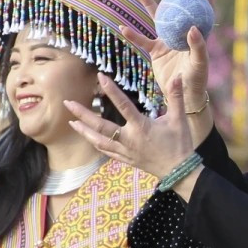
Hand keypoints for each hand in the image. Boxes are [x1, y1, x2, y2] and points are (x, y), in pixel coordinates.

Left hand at [67, 74, 196, 181]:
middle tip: (68, 103)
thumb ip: (177, 97)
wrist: (179, 171)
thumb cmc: (179, 144)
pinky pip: (106, 151)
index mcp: (141, 127)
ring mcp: (125, 151)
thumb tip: (178, 76)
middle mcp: (128, 139)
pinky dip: (95, 143)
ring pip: (98, 140)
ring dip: (84, 131)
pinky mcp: (125, 159)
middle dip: (83, 114)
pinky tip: (88, 138)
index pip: (123, 105)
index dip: (111, 90)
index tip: (100, 77)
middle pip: (100, 126)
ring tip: (71, 122)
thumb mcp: (179, 119)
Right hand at [125, 0, 212, 112]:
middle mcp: (182, 34)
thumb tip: (192, 27)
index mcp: (197, 34)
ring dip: (149, 4)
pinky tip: (122, 27)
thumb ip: (197, 46)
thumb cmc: (196, 81)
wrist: (182, 97)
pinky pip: (143, 40)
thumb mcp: (199, 64)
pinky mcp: (156, 51)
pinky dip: (133, 35)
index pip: (203, 10)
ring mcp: (167, 41)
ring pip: (157, 18)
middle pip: (177, 7)